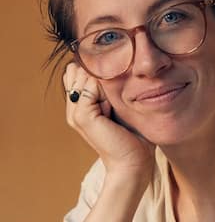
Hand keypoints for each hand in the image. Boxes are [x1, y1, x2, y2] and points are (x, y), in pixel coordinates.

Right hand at [63, 61, 154, 179]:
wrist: (134, 161)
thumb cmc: (133, 134)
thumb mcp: (119, 103)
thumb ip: (109, 85)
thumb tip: (110, 61)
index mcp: (80, 103)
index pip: (78, 69)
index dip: (96, 70)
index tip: (115, 88)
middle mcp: (73, 106)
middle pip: (78, 69)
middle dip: (98, 76)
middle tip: (113, 101)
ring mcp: (74, 112)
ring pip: (84, 75)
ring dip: (103, 84)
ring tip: (112, 107)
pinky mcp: (81, 116)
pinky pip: (90, 87)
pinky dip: (106, 94)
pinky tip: (112, 110)